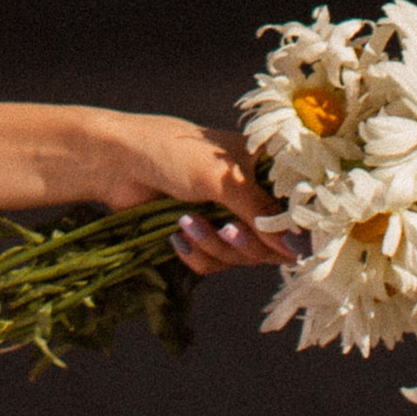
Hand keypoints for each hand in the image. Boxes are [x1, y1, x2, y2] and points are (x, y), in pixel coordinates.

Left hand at [83, 110, 292, 276]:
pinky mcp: (202, 235)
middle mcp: (252, 194)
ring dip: (213, 246)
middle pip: (271, 243)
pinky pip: (214, 263)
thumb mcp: (224, 180)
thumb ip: (262, 213)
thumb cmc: (173, 153)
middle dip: (244, 242)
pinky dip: (196, 254)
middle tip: (224, 229)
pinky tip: (176, 236)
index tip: (281, 245)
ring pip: (241, 256)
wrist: (117, 162)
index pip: (299, 211)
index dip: (292, 233)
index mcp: (266, 168)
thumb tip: (299, 247)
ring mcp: (227, 215)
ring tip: (186, 222)